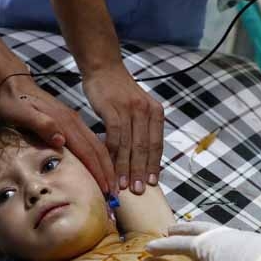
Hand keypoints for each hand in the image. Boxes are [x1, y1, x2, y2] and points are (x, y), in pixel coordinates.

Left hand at [0, 73, 113, 194]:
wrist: (15, 85)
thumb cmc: (14, 102)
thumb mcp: (21, 113)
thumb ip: (41, 125)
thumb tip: (61, 141)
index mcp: (64, 123)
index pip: (87, 151)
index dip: (97, 171)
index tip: (105, 189)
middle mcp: (74, 122)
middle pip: (98, 150)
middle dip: (107, 172)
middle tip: (114, 195)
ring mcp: (74, 122)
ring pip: (97, 146)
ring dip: (106, 166)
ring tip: (110, 185)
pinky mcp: (71, 122)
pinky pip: (90, 142)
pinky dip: (99, 157)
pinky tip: (100, 167)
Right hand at [81, 63, 163, 193]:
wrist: (103, 69)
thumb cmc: (118, 93)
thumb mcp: (137, 109)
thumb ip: (141, 130)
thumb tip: (140, 160)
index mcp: (156, 113)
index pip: (157, 145)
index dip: (153, 166)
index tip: (151, 184)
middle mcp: (146, 111)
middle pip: (145, 148)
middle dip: (140, 172)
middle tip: (137, 191)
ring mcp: (130, 109)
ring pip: (130, 145)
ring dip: (125, 167)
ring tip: (122, 185)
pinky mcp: (113, 108)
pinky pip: (115, 136)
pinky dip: (113, 154)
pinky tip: (109, 166)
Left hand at [146, 222, 260, 260]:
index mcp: (253, 248)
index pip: (233, 242)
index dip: (220, 242)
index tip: (214, 243)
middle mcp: (237, 239)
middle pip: (210, 231)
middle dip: (195, 230)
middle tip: (181, 230)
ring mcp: (221, 242)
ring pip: (193, 235)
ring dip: (177, 236)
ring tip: (163, 235)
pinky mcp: (205, 249)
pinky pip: (179, 246)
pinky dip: (163, 247)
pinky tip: (149, 250)